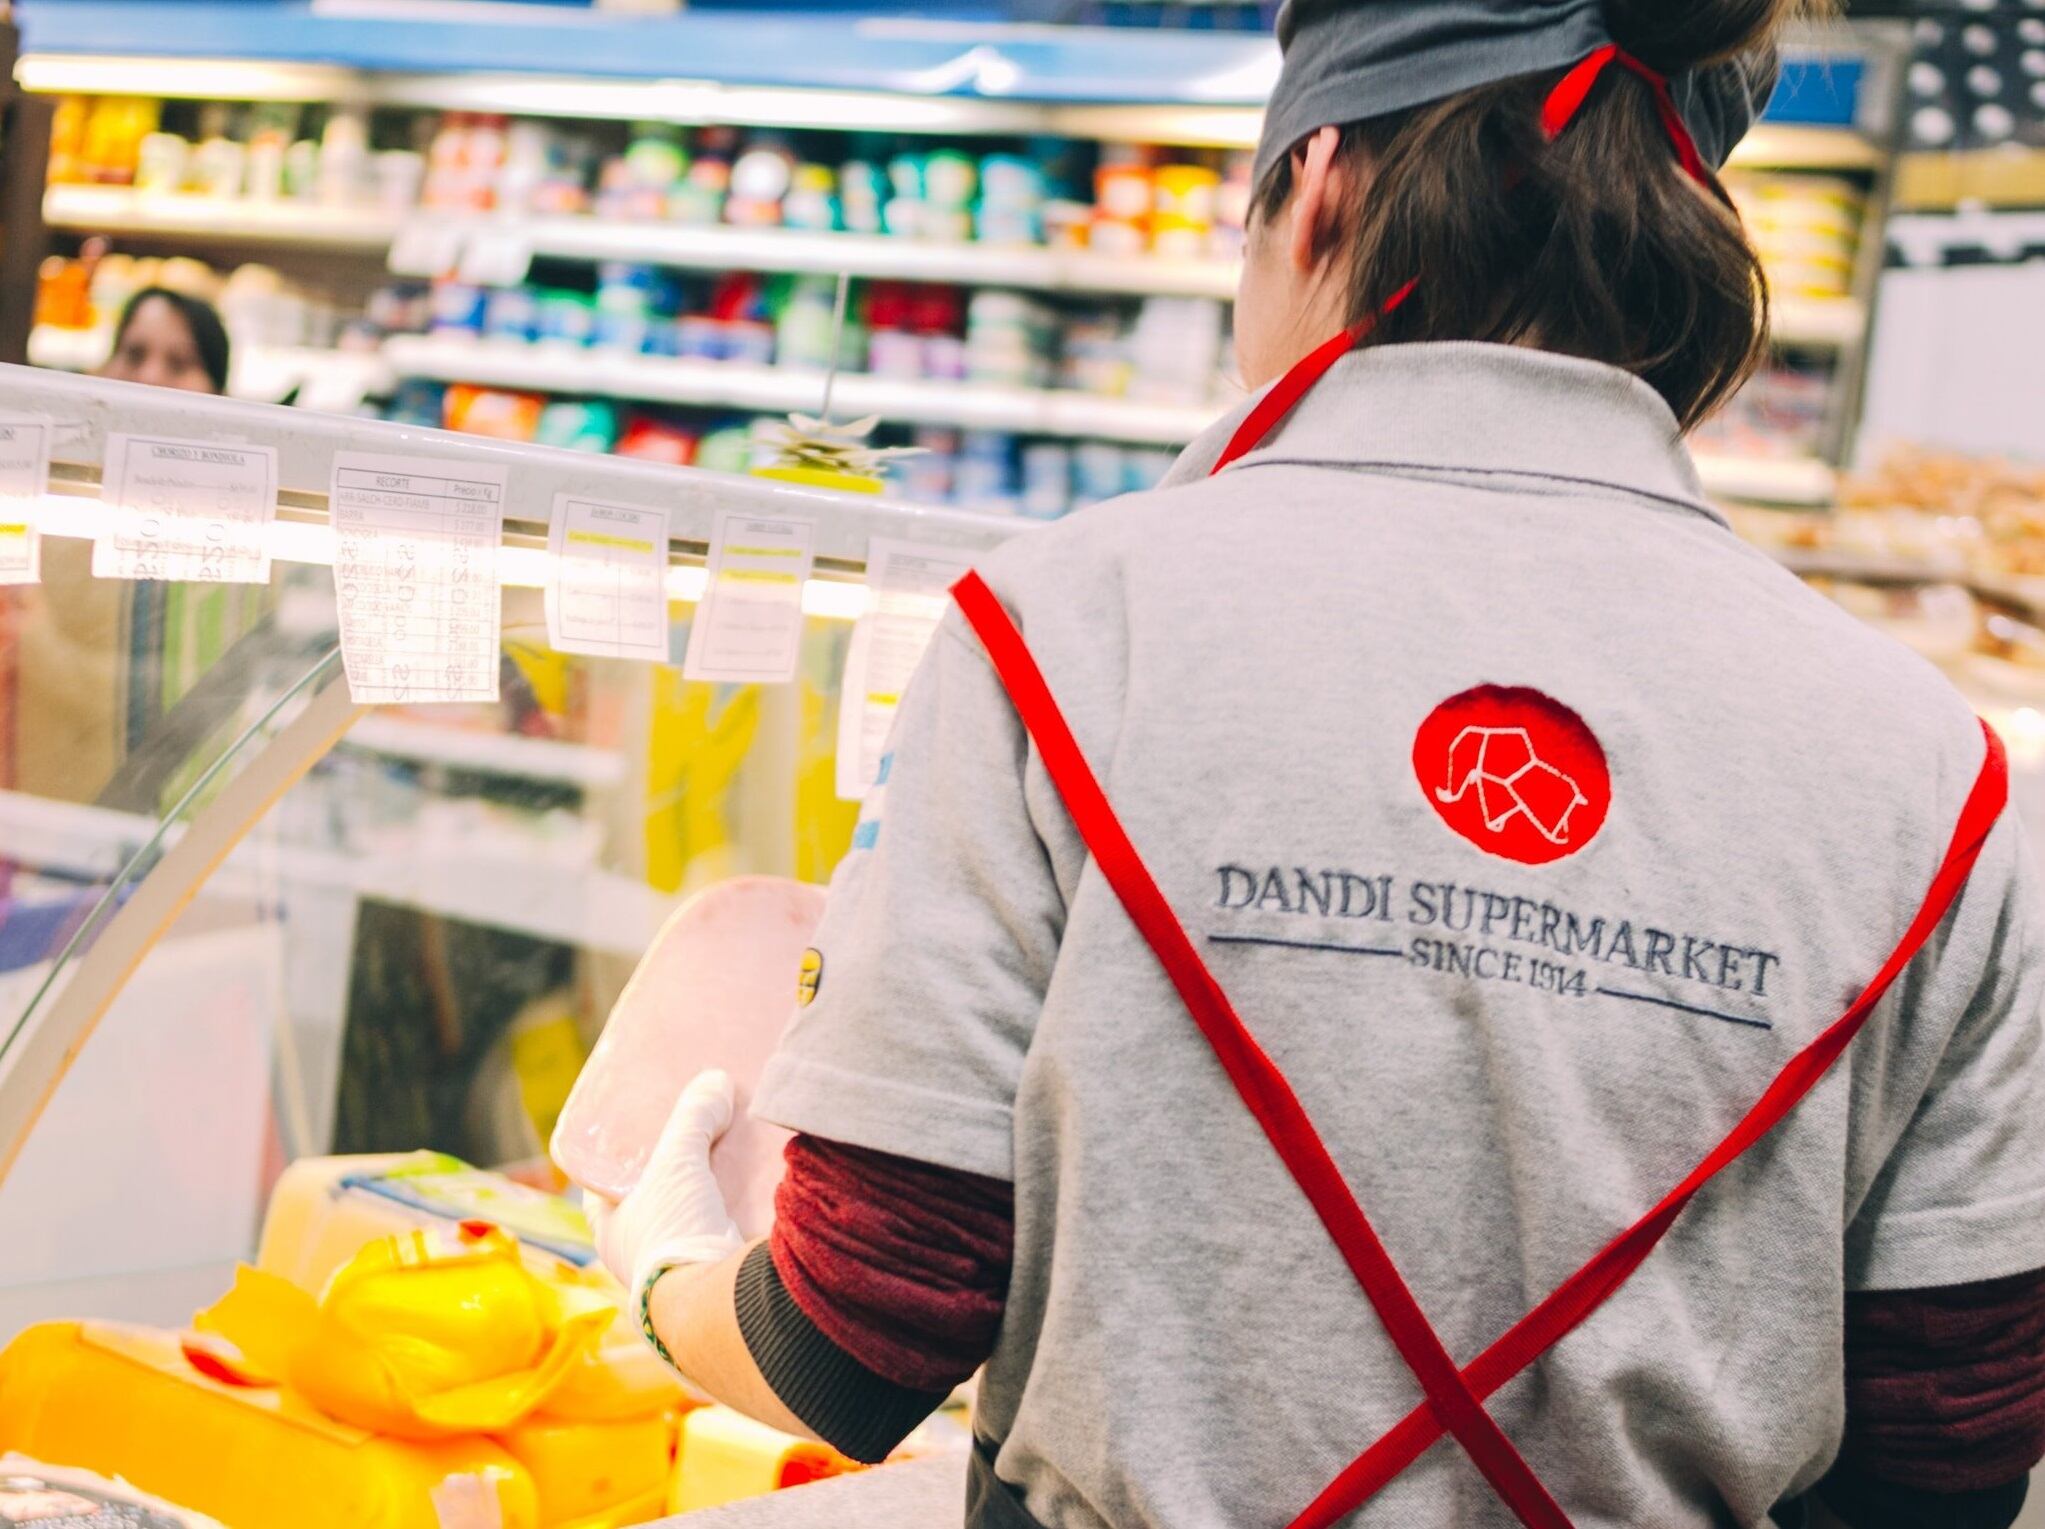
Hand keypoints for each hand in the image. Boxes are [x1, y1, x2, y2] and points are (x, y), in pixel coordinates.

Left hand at [586, 1069, 747, 1327]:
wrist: (716, 1305)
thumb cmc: (673, 1232)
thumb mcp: (676, 1164)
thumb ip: (692, 1119)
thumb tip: (715, 1082)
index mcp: (610, 1231)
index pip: (601, 1188)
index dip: (614, 1160)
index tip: (633, 1132)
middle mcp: (639, 1253)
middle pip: (650, 1200)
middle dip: (669, 1171)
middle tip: (689, 1133)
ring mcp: (679, 1267)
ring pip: (689, 1216)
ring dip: (706, 1192)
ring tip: (727, 1154)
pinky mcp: (716, 1274)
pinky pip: (723, 1232)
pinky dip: (734, 1211)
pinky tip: (754, 1187)